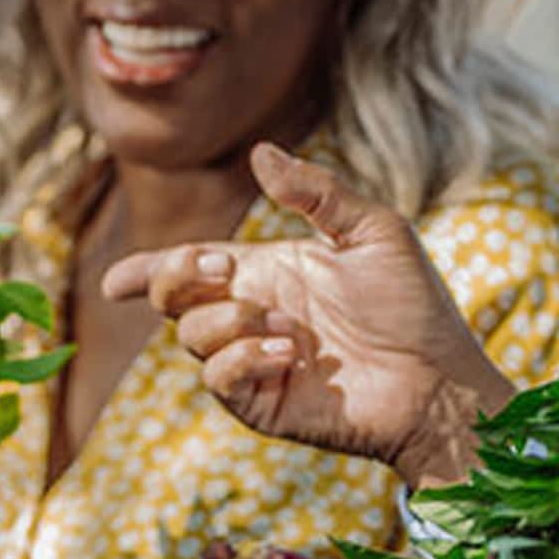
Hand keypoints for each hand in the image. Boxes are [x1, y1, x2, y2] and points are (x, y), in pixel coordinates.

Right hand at [100, 143, 513, 487]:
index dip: (148, 271)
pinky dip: (240, 360)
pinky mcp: (264, 405)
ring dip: (227, 322)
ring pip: (191, 339)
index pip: (190, 269)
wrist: (440, 380)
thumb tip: (261, 154)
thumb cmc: (414, 306)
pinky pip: (219, 381)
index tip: (118, 279)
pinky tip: (285, 354)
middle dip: (178, 277)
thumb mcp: (373, 232)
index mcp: (267, 274)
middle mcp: (250, 318)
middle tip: (225, 271)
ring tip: (287, 328)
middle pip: (174, 300)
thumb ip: (316, 193)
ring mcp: (253, 363)